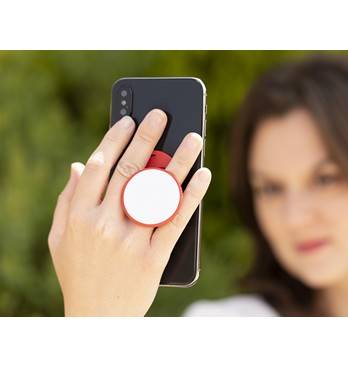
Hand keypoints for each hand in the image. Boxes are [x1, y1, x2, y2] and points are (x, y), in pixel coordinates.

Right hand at [47, 109, 210, 315]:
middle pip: (130, 171)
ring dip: (177, 161)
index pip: (99, 167)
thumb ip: (66, 201)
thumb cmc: (78, 274)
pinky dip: (191, 196)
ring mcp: (130, 242)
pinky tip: (203, 175)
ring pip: (157, 192)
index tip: (129, 120)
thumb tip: (77, 165)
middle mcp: (104, 225)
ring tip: (193, 138)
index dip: (115, 139)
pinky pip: (176, 221)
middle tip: (163, 114)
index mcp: (79, 216)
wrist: (97, 319)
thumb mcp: (59, 239)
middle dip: (147, 138)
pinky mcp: (154, 258)